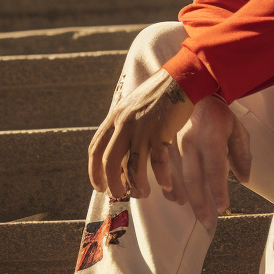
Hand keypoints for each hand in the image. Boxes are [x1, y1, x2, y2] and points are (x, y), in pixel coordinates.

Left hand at [88, 68, 193, 200]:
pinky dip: (161, 176)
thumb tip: (118, 153)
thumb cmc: (157, 95)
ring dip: (137, 185)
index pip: (95, 149)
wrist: (179, 79)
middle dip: (113, 183)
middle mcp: (125, 123)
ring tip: (143, 193)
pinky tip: (165, 184)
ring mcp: (142, 128)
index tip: (99, 186)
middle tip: (120, 194)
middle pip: (110, 161)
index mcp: (115, 117)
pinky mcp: (161, 132)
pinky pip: (158, 162)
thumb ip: (122, 126)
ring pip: (133, 166)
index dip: (94, 171)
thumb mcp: (131, 106)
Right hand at [166, 96, 252, 229]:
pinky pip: (163, 168)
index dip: (219, 191)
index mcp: (211, 137)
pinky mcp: (162, 143)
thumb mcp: (235, 128)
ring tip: (196, 214)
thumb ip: (241, 153)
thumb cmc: (217, 112)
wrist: (190, 88)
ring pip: (177, 177)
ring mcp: (173, 143)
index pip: (215, 170)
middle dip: (201, 204)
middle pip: (194, 179)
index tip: (223, 207)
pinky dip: (168, 185)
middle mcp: (190, 141)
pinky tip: (174, 196)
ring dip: (186, 198)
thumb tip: (244, 178)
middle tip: (209, 222)